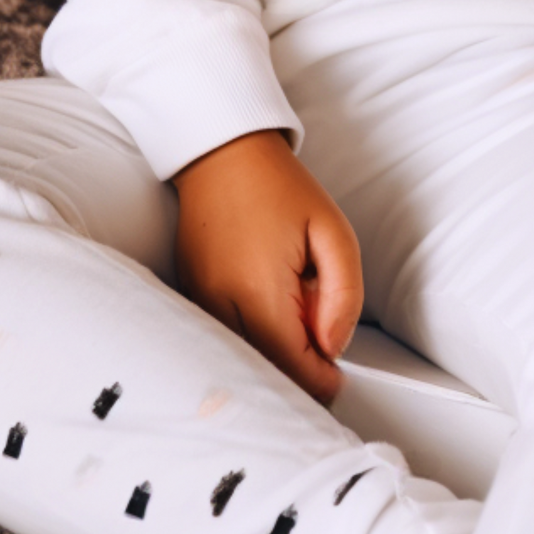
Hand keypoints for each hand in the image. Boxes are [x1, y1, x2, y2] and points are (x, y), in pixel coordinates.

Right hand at [171, 128, 362, 405]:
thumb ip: (344, 295)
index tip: (338, 375)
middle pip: (264, 373)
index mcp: (260, 292)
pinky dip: (247, 339)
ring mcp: (199, 302)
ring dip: (272, 355)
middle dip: (298, 371)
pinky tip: (266, 307)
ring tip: (294, 313)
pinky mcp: (189, 294)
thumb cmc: (280, 187)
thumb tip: (333, 348)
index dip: (323, 381)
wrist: (224, 152)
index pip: (293, 369)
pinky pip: (221, 337)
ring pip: (240, 360)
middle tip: (320, 342)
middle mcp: (220, 305)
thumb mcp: (333, 231)